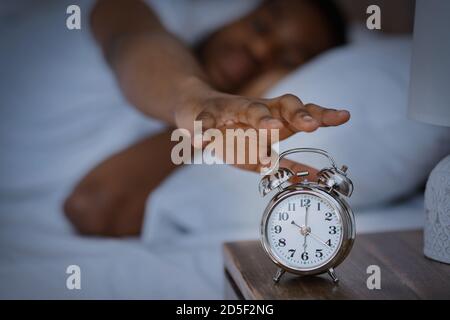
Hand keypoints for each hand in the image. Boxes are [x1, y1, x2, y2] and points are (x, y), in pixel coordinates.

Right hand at [175, 83, 349, 173]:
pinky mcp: (205, 114)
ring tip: (271, 128)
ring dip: (260, 117)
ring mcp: (231, 110)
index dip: (321, 114)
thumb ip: (289, 163)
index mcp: (272, 118)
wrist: (195, 108)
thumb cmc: (233, 132)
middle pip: (282, 104)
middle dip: (298, 114)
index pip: (301, 112)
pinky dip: (203, 130)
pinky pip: (205, 121)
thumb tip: (317, 178)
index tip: (343, 117)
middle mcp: (256, 109)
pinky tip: (201, 140)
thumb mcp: (263, 151)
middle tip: (311, 126)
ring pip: (248, 108)